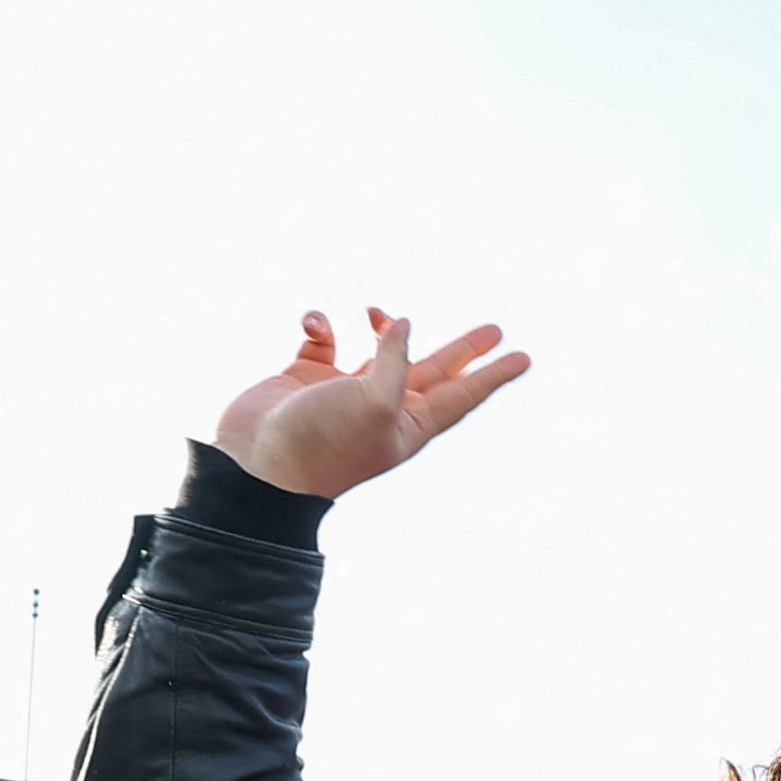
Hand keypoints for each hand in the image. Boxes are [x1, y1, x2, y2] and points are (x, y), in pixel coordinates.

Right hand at [215, 307, 531, 500]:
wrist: (257, 467)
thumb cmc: (323, 443)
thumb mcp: (375, 404)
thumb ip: (395, 362)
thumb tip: (402, 325)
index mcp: (410, 424)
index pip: (463, 393)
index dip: (493, 373)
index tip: (524, 357)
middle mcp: (383, 409)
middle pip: (435, 371)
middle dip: (463, 351)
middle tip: (495, 330)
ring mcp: (345, 394)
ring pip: (379, 354)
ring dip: (386, 331)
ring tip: (380, 313)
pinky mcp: (306, 379)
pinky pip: (323, 342)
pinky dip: (321, 326)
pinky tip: (316, 326)